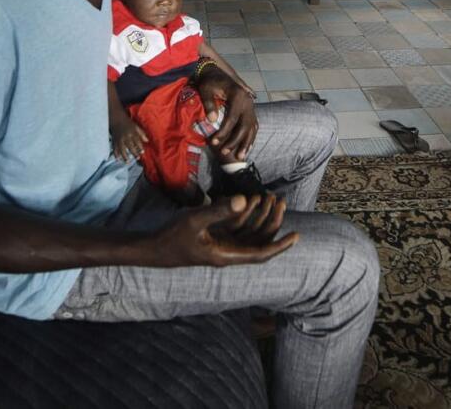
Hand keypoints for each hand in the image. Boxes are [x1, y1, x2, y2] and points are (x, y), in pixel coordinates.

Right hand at [111, 117, 147, 162]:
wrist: (117, 120)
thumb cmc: (129, 124)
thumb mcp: (136, 127)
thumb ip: (142, 134)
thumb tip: (147, 141)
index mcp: (132, 133)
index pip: (137, 141)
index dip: (140, 147)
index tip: (142, 152)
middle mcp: (125, 137)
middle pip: (130, 146)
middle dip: (134, 153)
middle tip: (137, 158)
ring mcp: (119, 140)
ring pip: (122, 149)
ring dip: (124, 156)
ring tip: (128, 162)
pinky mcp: (114, 141)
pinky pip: (114, 149)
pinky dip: (116, 154)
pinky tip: (118, 159)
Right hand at [153, 194, 297, 266]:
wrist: (154, 247)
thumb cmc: (173, 236)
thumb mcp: (195, 221)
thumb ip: (219, 210)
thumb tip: (242, 200)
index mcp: (227, 254)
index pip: (261, 253)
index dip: (280, 245)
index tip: (296, 235)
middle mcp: (228, 252)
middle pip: (258, 239)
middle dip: (271, 221)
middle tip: (279, 200)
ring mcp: (222, 244)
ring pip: (249, 232)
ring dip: (260, 216)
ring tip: (269, 196)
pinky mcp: (216, 237)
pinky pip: (237, 227)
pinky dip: (245, 214)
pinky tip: (249, 198)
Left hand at [195, 69, 258, 159]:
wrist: (216, 72)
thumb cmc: (209, 81)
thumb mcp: (206, 89)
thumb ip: (209, 104)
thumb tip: (212, 120)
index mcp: (238, 95)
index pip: (232, 118)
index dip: (223, 132)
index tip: (213, 142)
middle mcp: (247, 101)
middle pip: (244, 126)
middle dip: (235, 141)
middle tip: (224, 152)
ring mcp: (251, 105)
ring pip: (252, 127)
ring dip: (246, 143)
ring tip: (240, 157)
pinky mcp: (250, 109)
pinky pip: (253, 126)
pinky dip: (251, 137)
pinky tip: (247, 148)